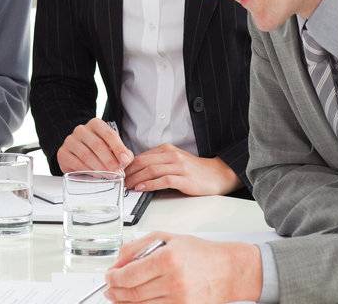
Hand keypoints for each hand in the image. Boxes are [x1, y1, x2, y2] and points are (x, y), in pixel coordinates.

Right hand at [56, 118, 132, 173]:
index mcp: (96, 124)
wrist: (77, 152)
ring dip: (99, 168)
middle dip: (109, 161)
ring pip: (86, 155)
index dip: (118, 149)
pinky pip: (76, 163)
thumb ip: (121, 152)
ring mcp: (70, 141)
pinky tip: (95, 176)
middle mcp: (81, 130)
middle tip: (117, 172)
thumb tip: (126, 160)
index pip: (109, 134)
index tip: (125, 161)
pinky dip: (87, 171)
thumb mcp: (111, 147)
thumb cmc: (97, 150)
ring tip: (108, 176)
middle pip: (97, 145)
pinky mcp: (63, 153)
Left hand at [104, 233, 261, 302]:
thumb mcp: (167, 239)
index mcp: (167, 259)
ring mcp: (180, 298)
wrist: (228, 270)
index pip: (128, 275)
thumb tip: (117, 262)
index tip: (109, 277)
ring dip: (125, 302)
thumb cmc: (200, 253)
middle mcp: (174, 280)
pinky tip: (136, 302)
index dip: (112, 278)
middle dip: (115, 292)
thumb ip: (137, 247)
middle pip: (132, 294)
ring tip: (119, 296)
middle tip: (109, 289)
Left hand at [124, 144, 240, 195]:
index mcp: (167, 150)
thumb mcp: (174, 161)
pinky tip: (142, 188)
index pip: (141, 156)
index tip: (119, 173)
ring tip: (127, 186)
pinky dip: (150, 184)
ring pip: (151, 170)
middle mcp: (172, 156)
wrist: (218, 174)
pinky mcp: (184, 179)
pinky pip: (163, 180)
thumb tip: (137, 172)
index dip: (128, 165)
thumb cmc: (194, 170)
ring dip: (136, 179)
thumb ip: (158, 163)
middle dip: (129, 172)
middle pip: (143, 162)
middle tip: (120, 181)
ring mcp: (179, 167)